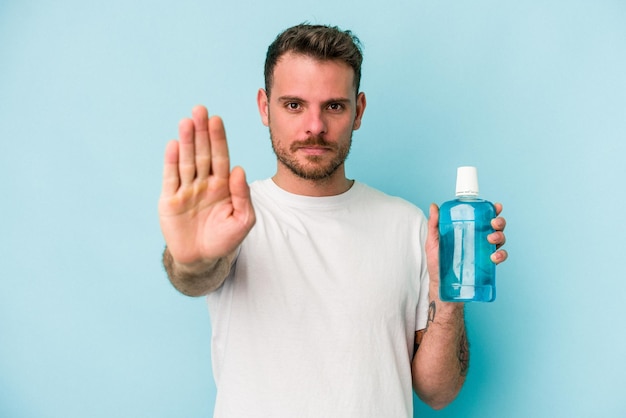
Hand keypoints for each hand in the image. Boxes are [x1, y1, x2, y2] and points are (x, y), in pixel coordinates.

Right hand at [158, 105, 255, 268]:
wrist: (202, 258)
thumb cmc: (225, 239)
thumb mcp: (243, 220)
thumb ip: (243, 196)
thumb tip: (239, 169)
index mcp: (223, 185)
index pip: (220, 156)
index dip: (218, 138)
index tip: (217, 120)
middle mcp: (203, 182)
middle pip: (202, 153)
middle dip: (201, 132)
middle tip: (200, 110)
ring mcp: (185, 189)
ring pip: (186, 161)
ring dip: (186, 141)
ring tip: (186, 122)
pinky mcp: (169, 200)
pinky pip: (171, 178)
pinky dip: (171, 162)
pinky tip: (173, 145)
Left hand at [425, 203, 507, 284]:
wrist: (439, 284)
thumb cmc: (437, 262)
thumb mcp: (433, 241)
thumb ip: (434, 224)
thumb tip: (434, 206)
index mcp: (470, 230)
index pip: (484, 217)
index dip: (493, 211)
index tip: (496, 207)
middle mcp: (479, 240)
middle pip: (496, 227)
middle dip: (499, 222)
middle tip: (493, 223)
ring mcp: (484, 252)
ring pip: (500, 240)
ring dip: (500, 237)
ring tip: (491, 239)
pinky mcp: (486, 266)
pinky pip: (499, 258)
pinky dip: (501, 255)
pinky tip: (494, 256)